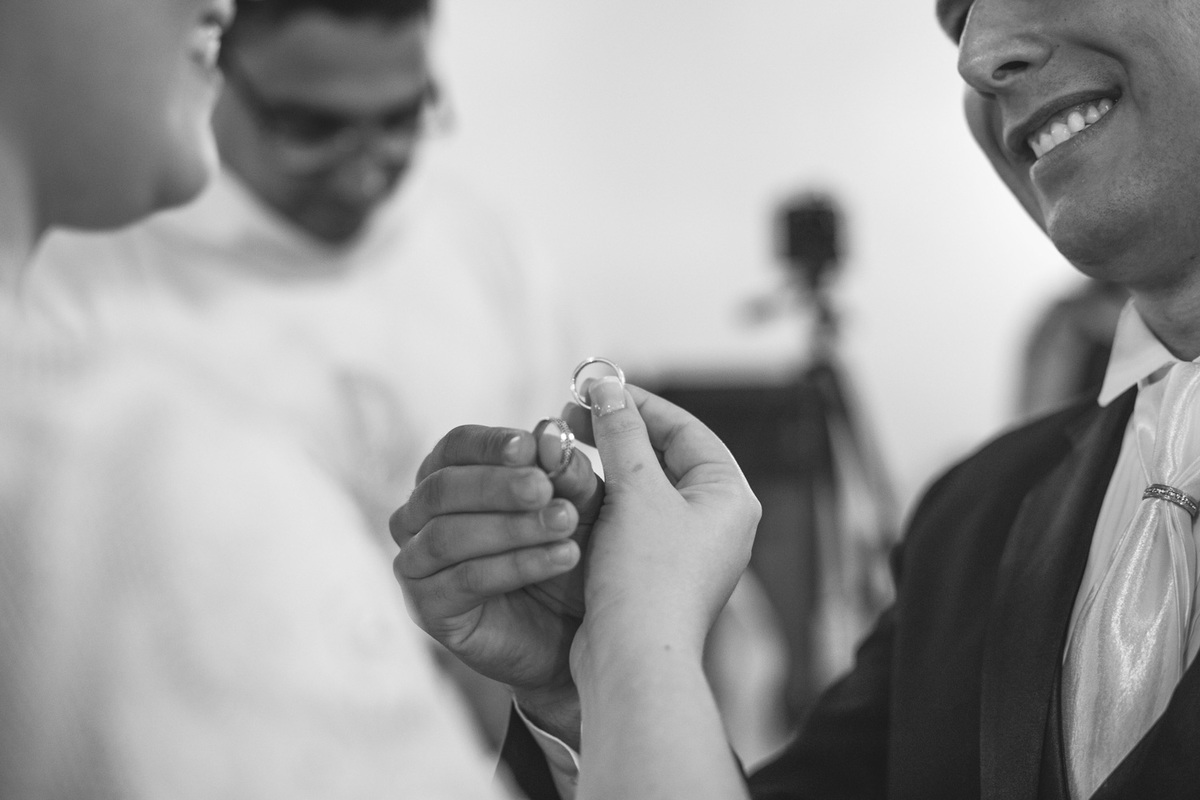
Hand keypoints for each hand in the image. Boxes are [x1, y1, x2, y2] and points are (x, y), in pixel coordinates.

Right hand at [390, 424, 601, 743]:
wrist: (579, 628)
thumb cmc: (571, 549)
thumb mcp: (579, 503)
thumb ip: (565, 470)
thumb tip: (547, 434)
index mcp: (449, 477)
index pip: (454, 447)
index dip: (489, 444)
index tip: (529, 447)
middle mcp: (420, 517)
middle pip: (442, 488)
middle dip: (499, 486)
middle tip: (547, 489)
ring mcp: (417, 564)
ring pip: (448, 535)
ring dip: (511, 527)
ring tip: (563, 524)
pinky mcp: (427, 609)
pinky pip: (464, 580)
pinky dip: (514, 565)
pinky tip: (559, 558)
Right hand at [563, 377, 760, 669]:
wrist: (634, 660)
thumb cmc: (648, 578)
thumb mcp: (636, 490)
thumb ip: (621, 432)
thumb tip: (607, 386)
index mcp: (728, 496)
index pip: (685, 429)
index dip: (638, 403)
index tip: (595, 389)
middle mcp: (716, 522)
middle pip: (665, 456)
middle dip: (618, 434)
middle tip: (572, 417)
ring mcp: (688, 550)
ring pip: (644, 490)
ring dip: (605, 466)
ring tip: (565, 451)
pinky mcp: (657, 574)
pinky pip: (630, 522)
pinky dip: (602, 502)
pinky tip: (568, 495)